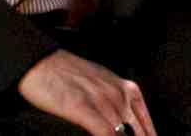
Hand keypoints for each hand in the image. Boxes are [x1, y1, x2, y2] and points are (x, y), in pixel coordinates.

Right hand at [17, 49, 155, 135]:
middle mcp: (118, 94)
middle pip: (137, 130)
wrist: (41, 63)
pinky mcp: (84, 108)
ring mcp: (102, 101)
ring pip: (123, 134)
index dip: (150, 134)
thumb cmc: (67, 73)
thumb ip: (114, 101)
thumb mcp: (100, 83)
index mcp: (124, 88)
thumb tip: (121, 121)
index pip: (145, 120)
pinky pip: (104, 132)